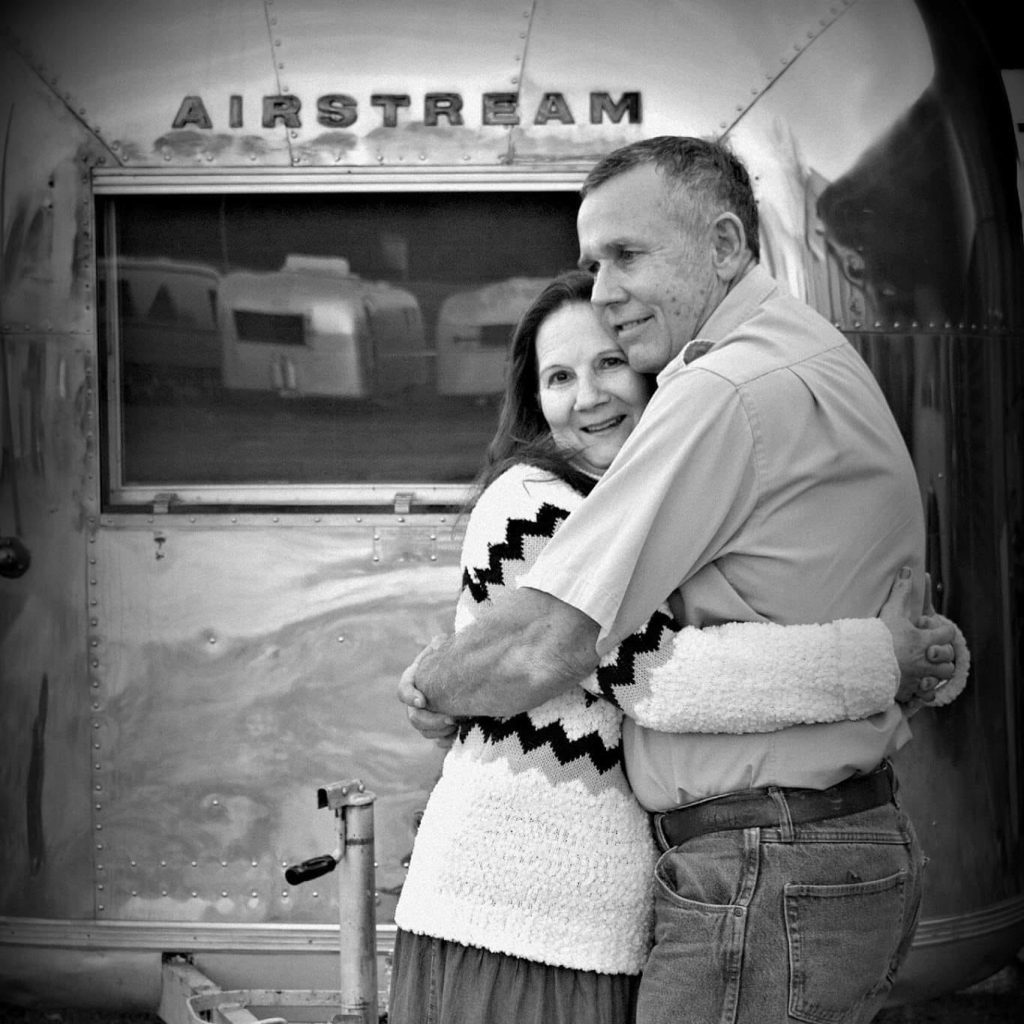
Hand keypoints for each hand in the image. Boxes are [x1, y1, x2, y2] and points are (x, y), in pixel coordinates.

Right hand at [397, 636, 458, 743]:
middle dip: (432, 721)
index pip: (404, 689)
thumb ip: (441, 645)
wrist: (470, 669)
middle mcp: (418, 700)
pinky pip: (438, 741)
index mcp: (415, 678)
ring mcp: (428, 715)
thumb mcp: (447, 646)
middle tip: (453, 719)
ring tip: (459, 723)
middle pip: (414, 717)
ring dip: (440, 732)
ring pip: (425, 731)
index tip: (423, 701)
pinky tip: (459, 734)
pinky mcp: (441, 727)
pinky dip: (447, 740)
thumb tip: (439, 642)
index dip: (410, 697)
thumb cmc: (455, 654)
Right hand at [880, 568, 955, 705]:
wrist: (862, 663)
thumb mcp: (891, 611)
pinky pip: (926, 694)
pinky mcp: (909, 689)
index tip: (933, 630)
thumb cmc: (878, 637)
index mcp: (925, 640)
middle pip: (949, 659)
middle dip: (942, 655)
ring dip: (937, 672)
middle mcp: (927, 660)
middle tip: (930, 651)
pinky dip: (923, 690)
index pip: (948, 634)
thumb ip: (901, 592)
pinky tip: (916, 684)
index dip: (942, 631)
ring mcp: (919, 676)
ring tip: (926, 668)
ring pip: (942, 677)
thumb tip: (907, 570)